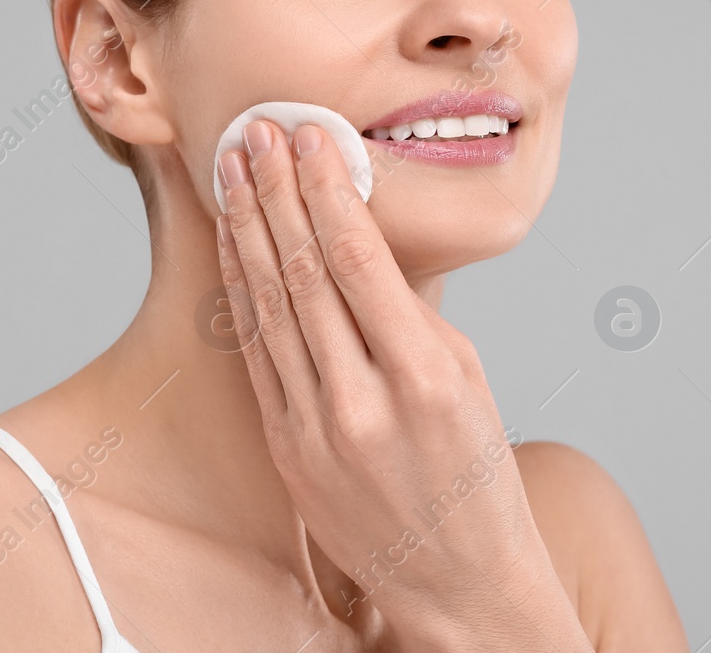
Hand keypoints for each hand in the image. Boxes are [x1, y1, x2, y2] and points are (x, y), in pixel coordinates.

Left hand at [214, 120, 580, 644]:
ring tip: (234, 168)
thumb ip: (411, 311)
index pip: (358, 257)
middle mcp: (364, 401)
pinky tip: (234, 242)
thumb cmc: (475, 472)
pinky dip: (241, 290)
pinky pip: (256, 353)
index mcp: (425, 375)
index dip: (325, 188)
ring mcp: (316, 429)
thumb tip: (358, 235)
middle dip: (276, 191)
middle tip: (255, 131)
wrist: (457, 579)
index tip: (308, 135)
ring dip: (248, 228)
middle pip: (303, 271)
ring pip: (269, 305)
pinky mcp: (286, 450)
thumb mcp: (470, 378)